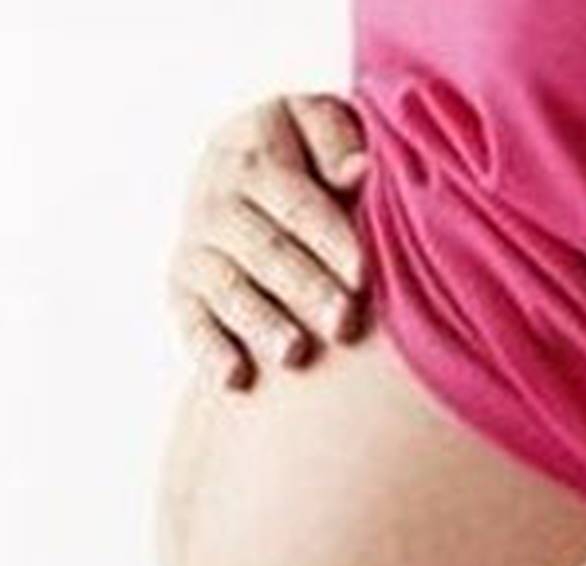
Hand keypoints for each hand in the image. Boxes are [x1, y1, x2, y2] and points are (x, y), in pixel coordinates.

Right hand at [167, 93, 371, 390]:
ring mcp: (196, 241)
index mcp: (252, 144)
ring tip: (296, 355)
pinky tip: (237, 379)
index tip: (363, 272)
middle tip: (344, 323)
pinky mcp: (182, 285)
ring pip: (226, 286)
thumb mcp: (327, 126)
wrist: (261, 176)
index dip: (328, 235)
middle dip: (305, 288)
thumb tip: (358, 170)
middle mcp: (215, 192)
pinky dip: (211, 349)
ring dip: (261, 322)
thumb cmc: (320, 153)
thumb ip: (339, 140)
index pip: (291, 196)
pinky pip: (190, 320)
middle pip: (262, 246)